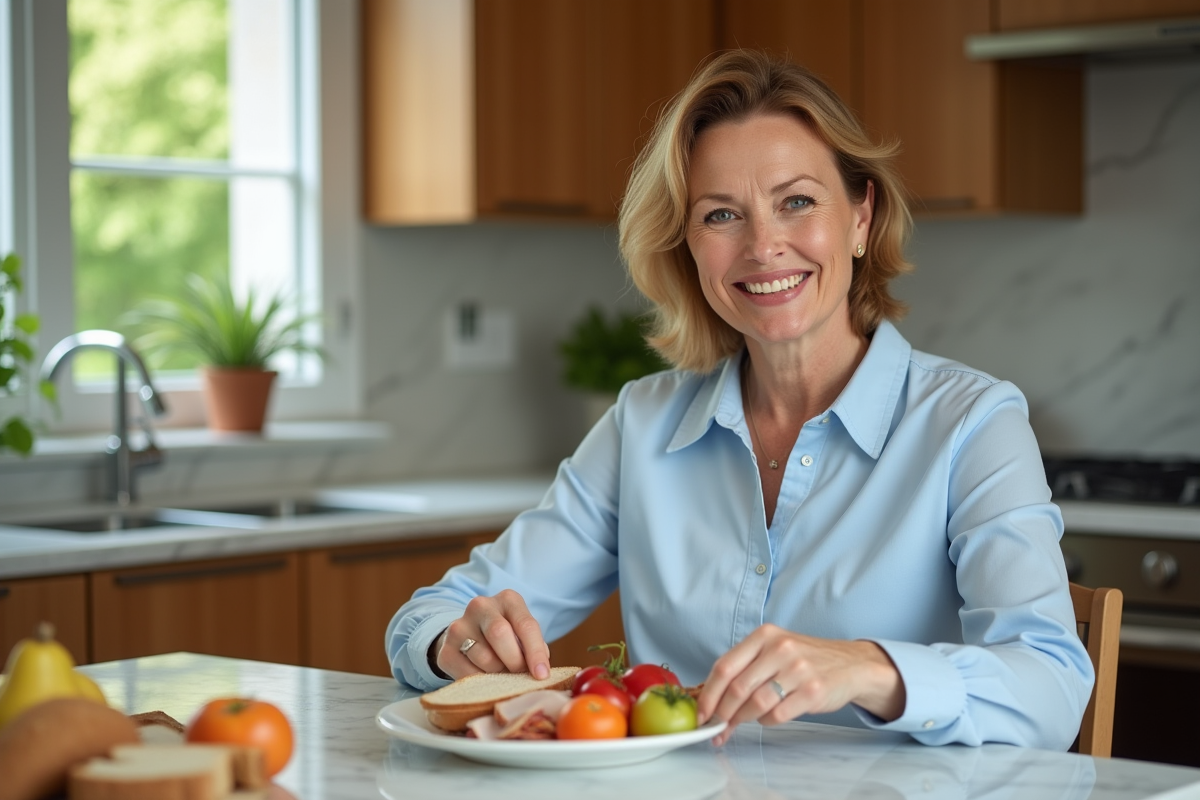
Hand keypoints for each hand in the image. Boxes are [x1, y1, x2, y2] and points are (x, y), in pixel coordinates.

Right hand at [434, 589, 550, 680]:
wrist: (470, 637)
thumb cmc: (508, 638)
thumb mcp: (523, 635)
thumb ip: (533, 648)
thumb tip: (539, 672)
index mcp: (508, 599)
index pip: (525, 624)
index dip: (535, 652)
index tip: (542, 675)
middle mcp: (481, 606)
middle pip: (499, 634)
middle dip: (514, 661)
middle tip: (520, 675)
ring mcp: (459, 626)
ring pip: (484, 657)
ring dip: (498, 673)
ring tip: (502, 673)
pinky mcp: (446, 649)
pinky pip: (467, 674)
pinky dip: (482, 682)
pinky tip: (486, 677)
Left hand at [696, 624, 904, 745]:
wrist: (851, 664)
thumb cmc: (805, 659)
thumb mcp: (774, 649)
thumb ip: (746, 666)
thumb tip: (712, 697)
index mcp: (764, 636)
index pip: (724, 666)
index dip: (708, 694)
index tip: (701, 713)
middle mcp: (780, 649)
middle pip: (737, 688)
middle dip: (722, 713)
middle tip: (717, 726)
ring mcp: (798, 670)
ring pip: (756, 704)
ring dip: (742, 720)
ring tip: (738, 724)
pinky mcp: (812, 691)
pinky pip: (777, 715)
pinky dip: (767, 721)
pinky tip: (769, 717)